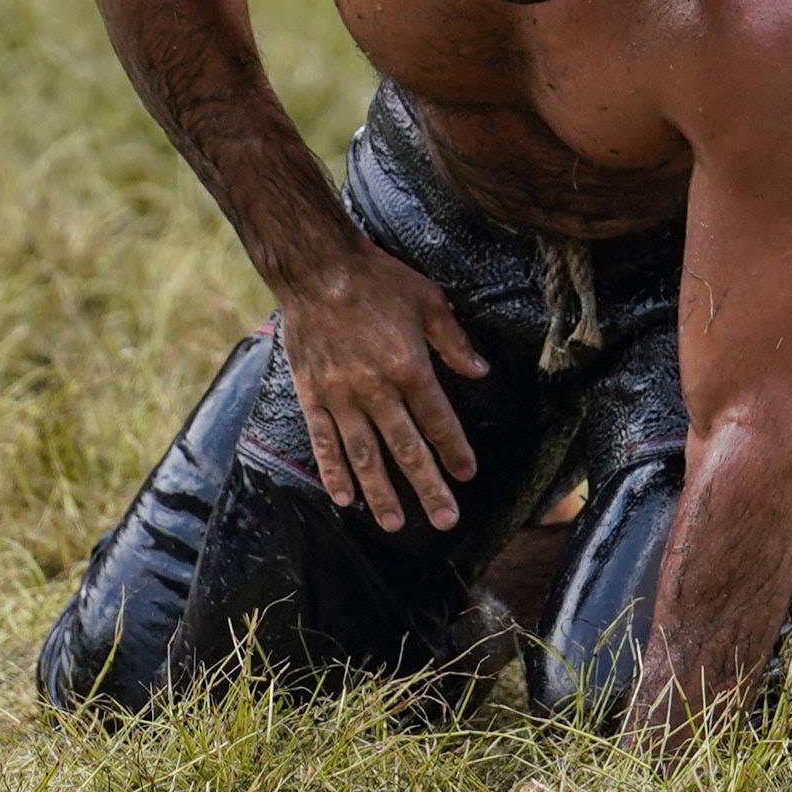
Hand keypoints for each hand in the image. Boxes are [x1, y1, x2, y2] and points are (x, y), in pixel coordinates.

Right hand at [276, 244, 487, 531]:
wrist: (317, 267)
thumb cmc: (377, 278)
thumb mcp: (428, 300)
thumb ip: (453, 341)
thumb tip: (480, 371)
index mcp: (409, 367)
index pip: (438, 421)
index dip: (455, 451)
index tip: (467, 474)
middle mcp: (375, 389)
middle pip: (406, 449)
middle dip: (427, 488)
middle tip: (445, 520)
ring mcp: (340, 396)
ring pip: (364, 456)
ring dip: (381, 493)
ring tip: (394, 525)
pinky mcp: (311, 394)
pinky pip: (323, 442)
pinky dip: (333, 472)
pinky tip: (344, 499)